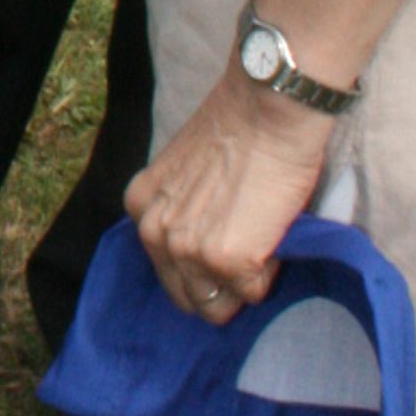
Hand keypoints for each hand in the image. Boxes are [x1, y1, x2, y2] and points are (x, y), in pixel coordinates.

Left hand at [127, 68, 329, 321]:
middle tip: (246, 257)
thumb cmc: (237, 126)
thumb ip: (181, 210)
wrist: (267, 108)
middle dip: (217, 286)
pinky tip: (273, 235)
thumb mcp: (184, 171)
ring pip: (217, 307)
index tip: (224, 241)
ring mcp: (190, 252)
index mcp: (141, 207)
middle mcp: (155, 234)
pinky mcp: (230, 263)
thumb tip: (204, 246)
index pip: (166, 267)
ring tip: (260, 246)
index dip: (200, 261)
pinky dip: (270, 274)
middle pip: (186, 297)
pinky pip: (254, 293)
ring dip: (242, 286)